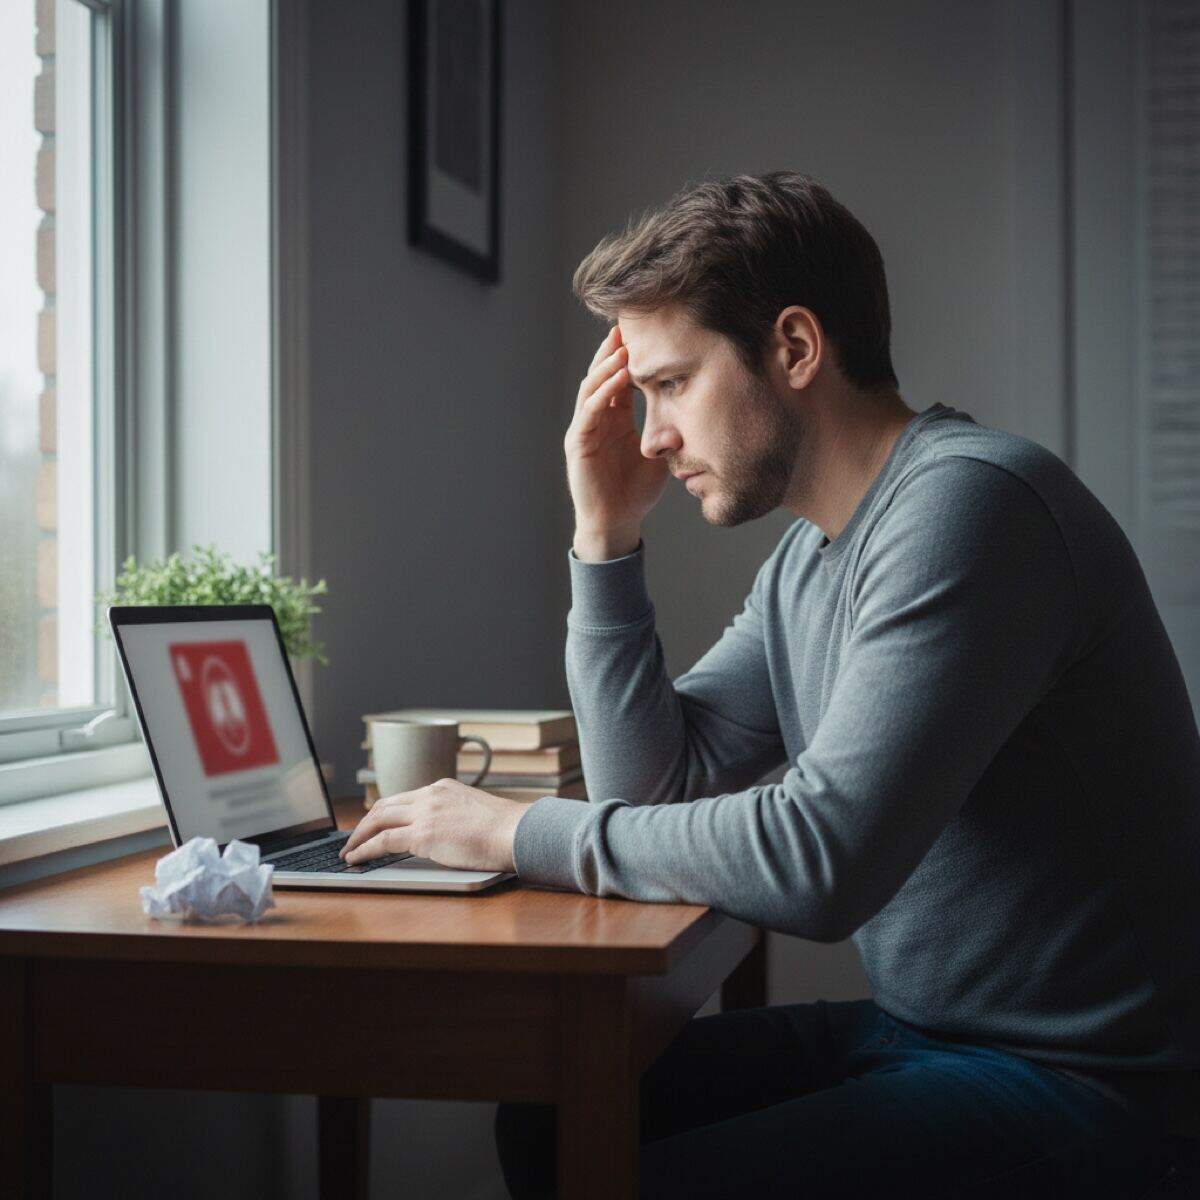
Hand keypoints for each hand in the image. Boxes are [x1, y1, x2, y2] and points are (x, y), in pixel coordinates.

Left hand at [339, 778, 532, 871]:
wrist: (517, 832)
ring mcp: (426, 812)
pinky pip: (384, 841)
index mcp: (443, 788)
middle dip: (365, 822)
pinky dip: (364, 849)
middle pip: (385, 804)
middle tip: (353, 838)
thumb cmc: (505, 830)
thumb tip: (444, 834)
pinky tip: (355, 859)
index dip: (384, 813)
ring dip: (359, 835)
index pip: (404, 798)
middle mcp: (431, 794)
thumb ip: (454, 816)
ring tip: (348, 851)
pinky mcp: (424, 834)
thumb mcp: (475, 813)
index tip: (374, 824)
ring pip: (378, 818)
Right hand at [564, 325, 669, 546]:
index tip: (645, 331)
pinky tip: (619, 377)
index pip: (620, 377)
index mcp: (615, 417)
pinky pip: (589, 411)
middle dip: (614, 349)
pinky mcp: (578, 443)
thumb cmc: (637, 491)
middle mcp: (597, 418)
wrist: (617, 522)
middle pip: (602, 374)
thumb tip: (696, 405)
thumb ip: (670, 428)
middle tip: (627, 324)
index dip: (630, 355)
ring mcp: (585, 428)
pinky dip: (604, 392)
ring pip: (593, 387)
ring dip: (608, 366)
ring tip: (624, 346)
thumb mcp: (661, 452)